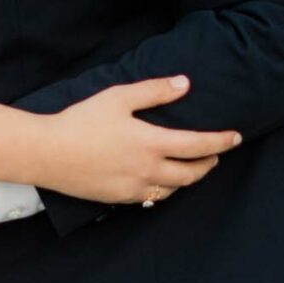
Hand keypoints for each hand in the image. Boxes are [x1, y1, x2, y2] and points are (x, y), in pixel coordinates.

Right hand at [43, 75, 240, 206]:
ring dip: (188, 178)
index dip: (221, 142)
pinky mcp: (120, 198)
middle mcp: (148, 170)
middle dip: (209, 163)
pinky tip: (162, 179)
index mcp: (151, 143)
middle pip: (192, 173)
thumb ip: (154, 91)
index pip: (199, 145)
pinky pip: (152, 196)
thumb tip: (185, 84)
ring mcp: (135, 188)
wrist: (47, 154)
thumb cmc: (81, 121)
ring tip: (192, 167)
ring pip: (174, 188)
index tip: (236, 137)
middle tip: (216, 155)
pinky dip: (165, 187)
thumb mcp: (118, 97)